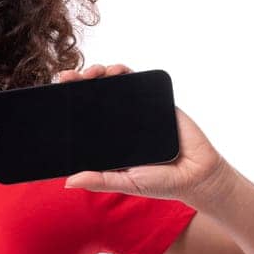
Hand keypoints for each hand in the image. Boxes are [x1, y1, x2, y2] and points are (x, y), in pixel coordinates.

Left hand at [54, 63, 230, 203]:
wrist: (197, 174)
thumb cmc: (160, 182)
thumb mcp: (125, 183)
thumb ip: (99, 181)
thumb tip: (69, 181)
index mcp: (107, 141)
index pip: (82, 118)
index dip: (69, 105)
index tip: (56, 94)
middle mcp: (119, 123)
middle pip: (94, 97)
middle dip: (80, 83)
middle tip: (69, 78)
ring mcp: (136, 111)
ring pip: (114, 86)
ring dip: (100, 73)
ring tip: (93, 72)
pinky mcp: (155, 102)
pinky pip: (138, 83)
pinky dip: (125, 73)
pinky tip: (116, 70)